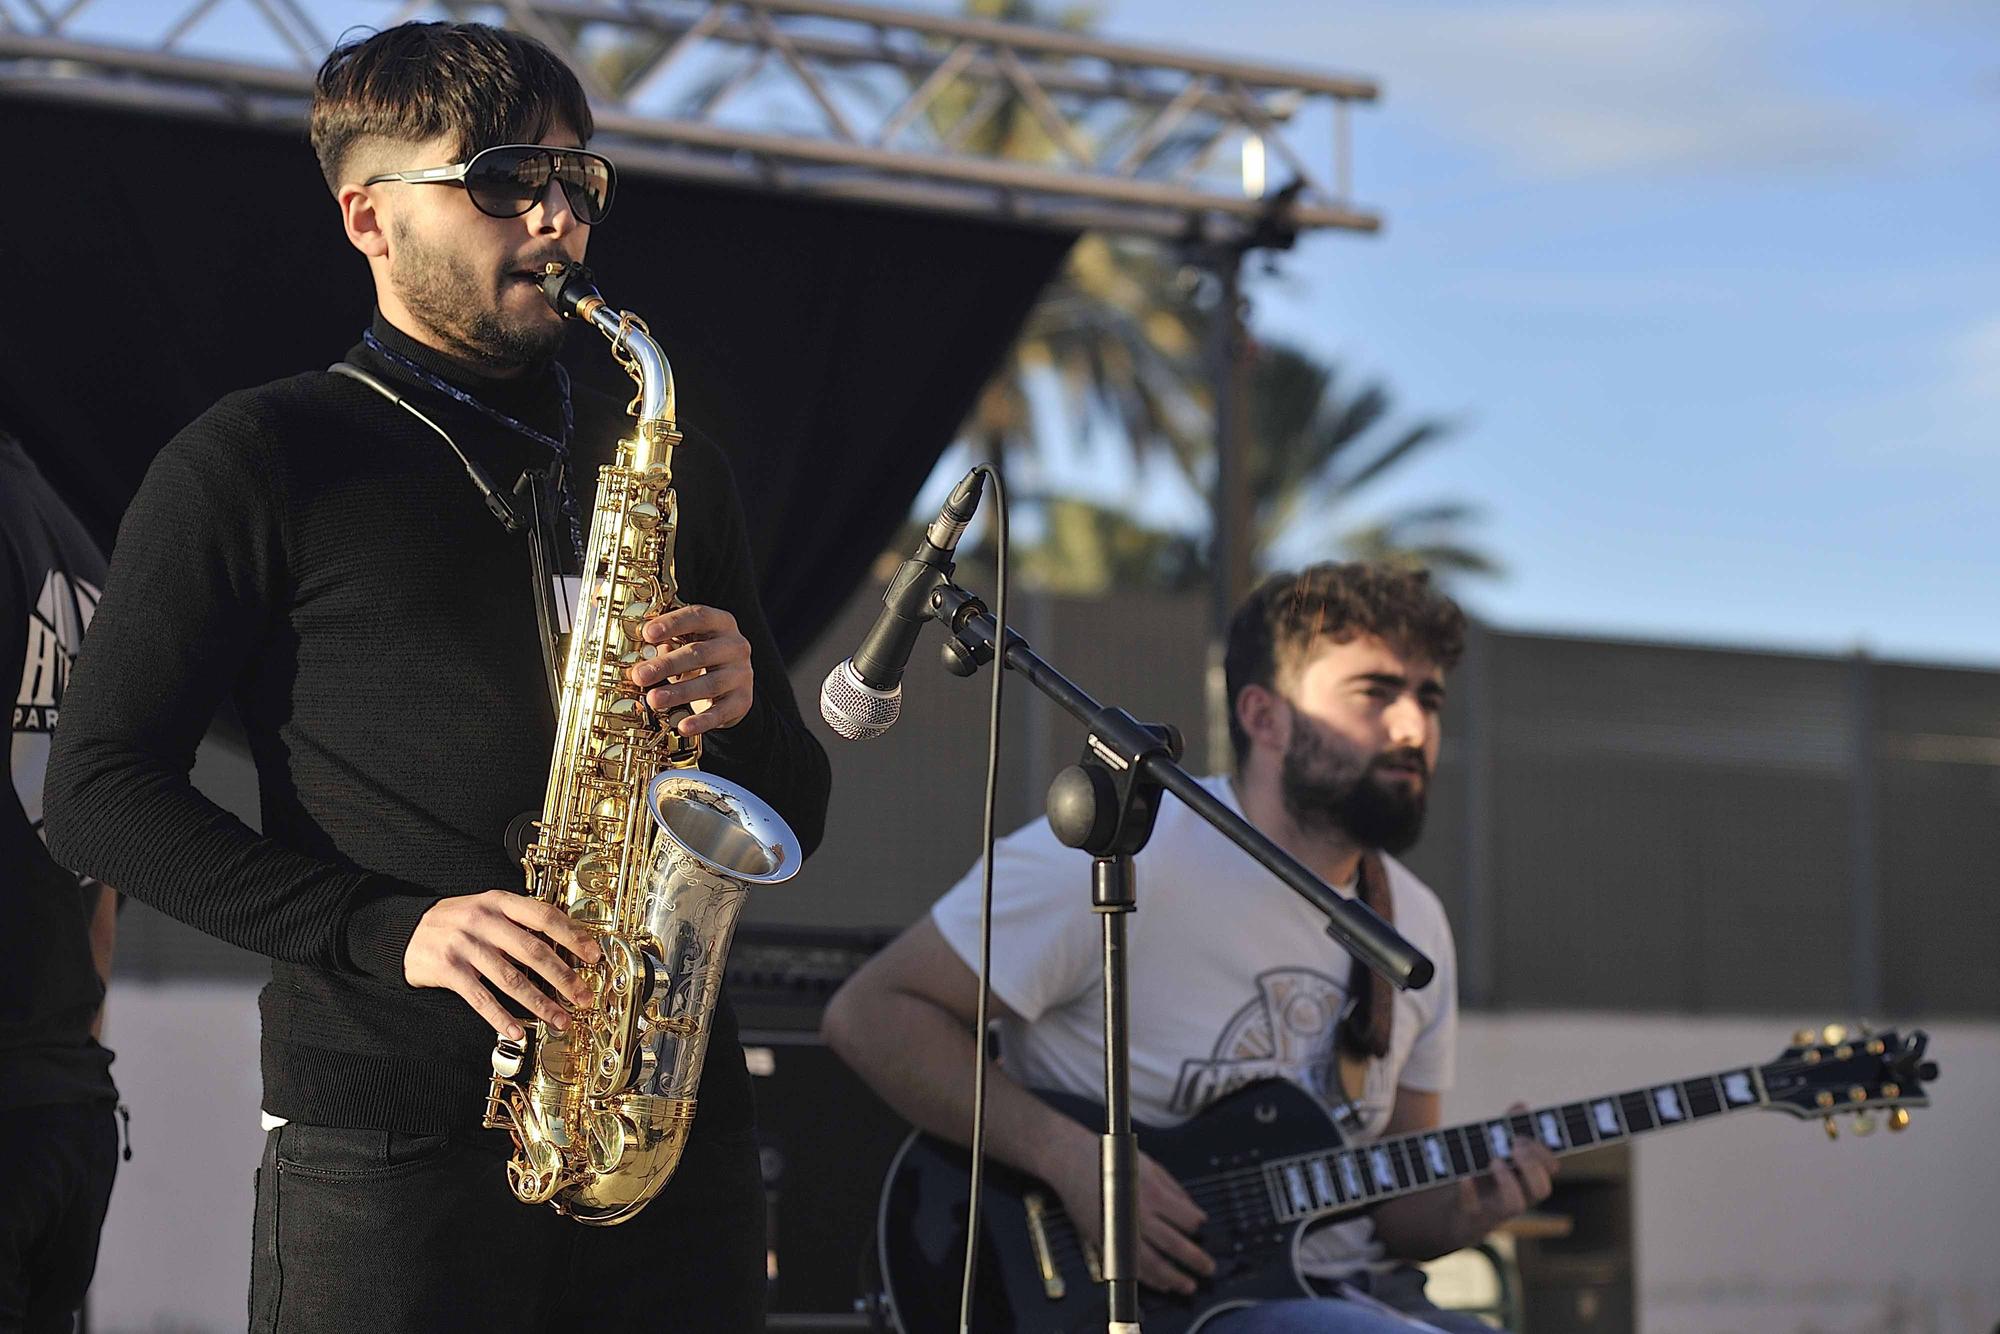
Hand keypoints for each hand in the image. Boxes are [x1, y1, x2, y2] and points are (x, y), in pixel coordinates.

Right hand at [404, 891, 601, 1040]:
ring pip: (510, 978)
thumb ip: (519, 924)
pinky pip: (480, 997)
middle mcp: (483, 920)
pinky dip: (500, 1017)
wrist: (403, 930)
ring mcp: (464, 945)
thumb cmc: (456, 923)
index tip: (593, 956)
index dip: (572, 937)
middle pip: (533, 951)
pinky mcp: (447, 969)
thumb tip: (563, 948)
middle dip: (563, 978)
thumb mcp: (487, 910)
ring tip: (559, 1019)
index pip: (544, 916)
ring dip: (539, 1003)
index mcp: (499, 901)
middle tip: (582, 996)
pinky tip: (516, 1030)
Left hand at [629, 604, 753, 736]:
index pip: (698, 617)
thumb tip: (633, 657)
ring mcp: (741, 674)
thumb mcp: (686, 643)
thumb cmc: (700, 659)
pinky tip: (683, 726)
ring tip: (653, 700)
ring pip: (709, 684)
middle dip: (666, 665)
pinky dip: (701, 721)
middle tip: (640, 675)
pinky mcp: (743, 701)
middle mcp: (735, 646)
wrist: (732, 685)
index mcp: (720, 623)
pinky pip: (721, 712)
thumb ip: (664, 643)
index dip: (672, 623)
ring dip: (679, 693)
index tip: (647, 633)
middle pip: (700, 653)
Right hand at [1044, 1131, 1215, 1296]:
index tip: (1200, 1228)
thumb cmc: (1109, 1159)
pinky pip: (1130, 1268)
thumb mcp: (1150, 1165)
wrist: (1071, 1161)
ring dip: (1174, 1278)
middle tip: (1208, 1269)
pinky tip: (1161, 1283)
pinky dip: (1148, 1279)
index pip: (1187, 1219)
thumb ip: (1174, 1189)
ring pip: (1154, 1264)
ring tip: (1188, 1285)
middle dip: (1196, 1260)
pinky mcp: (1106, 1242)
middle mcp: (1139, 1215)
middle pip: (1175, 1245)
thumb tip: (1193, 1210)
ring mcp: (1121, 1232)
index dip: (1197, 1225)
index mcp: (1153, 1193)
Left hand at [1460, 1102, 1557, 1232]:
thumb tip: (1521, 1106)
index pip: (1550, 1168)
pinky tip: (1464, 1177)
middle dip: (1532, 1166)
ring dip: (1508, 1181)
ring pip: (1516, 1205)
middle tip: (1516, 1146)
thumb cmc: (1480, 1176)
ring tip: (1495, 1161)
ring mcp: (1496, 1209)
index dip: (1544, 1153)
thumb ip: (1507, 1129)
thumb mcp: (1493, 1149)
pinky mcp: (1471, 1217)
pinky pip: (1473, 1209)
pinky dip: (1469, 1191)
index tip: (1524, 1135)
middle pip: (1542, 1189)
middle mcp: (1518, 1196)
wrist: (1452, 1212)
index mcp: (1526, 1177)